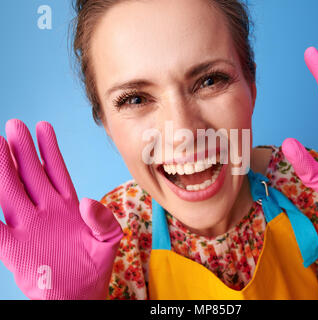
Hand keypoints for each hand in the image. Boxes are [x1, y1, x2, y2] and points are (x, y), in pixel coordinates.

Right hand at [0, 119, 122, 298]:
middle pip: (30, 175)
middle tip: (13, 125)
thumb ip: (104, 220)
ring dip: (2, 171)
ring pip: (10, 192)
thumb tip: (89, 202)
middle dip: (22, 151)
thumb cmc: (95, 266)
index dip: (49, 149)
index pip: (56, 171)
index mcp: (67, 206)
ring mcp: (28, 226)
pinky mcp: (14, 248)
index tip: (43, 126)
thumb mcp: (109, 240)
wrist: (81, 294)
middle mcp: (45, 210)